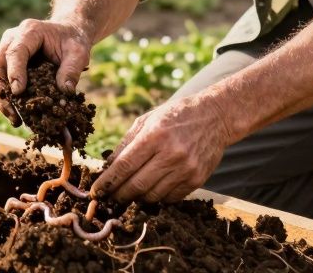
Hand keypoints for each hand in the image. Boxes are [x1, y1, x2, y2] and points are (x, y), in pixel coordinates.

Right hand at [0, 18, 90, 125]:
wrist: (66, 34)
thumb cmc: (72, 41)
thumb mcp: (79, 52)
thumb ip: (72, 70)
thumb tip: (65, 92)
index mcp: (30, 31)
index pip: (16, 52)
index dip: (15, 72)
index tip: (18, 92)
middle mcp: (11, 39)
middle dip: (0, 91)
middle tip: (12, 113)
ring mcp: (5, 50)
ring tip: (14, 119)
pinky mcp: (5, 63)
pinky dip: (4, 98)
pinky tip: (15, 114)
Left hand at [90, 92, 235, 202]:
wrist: (216, 117)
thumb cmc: (176, 115)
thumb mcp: (148, 119)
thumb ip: (126, 143)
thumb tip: (107, 167)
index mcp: (154, 135)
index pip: (124, 166)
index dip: (108, 182)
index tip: (96, 191)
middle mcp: (171, 154)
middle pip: (137, 185)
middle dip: (119, 195)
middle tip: (109, 198)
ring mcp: (186, 169)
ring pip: (152, 195)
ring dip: (137, 198)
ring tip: (130, 194)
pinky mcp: (197, 179)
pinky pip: (170, 198)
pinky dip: (158, 198)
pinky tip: (152, 190)